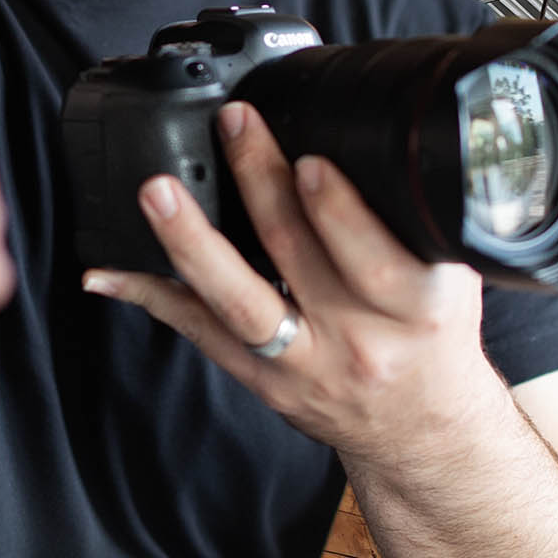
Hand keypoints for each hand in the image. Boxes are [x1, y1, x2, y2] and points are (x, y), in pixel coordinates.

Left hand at [79, 101, 506, 459]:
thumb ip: (417, 222)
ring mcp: (302, 363)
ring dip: (191, 241)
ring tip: (156, 193)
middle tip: (232, 125)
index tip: (310, 161)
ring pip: (238, 302)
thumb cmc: (433, 340)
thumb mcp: (452, 281)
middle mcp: (358, 340)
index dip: (341, 213)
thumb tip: (367, 136)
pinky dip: (150, 295)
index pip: (380, 262)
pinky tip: (105, 270)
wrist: (421, 431)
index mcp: (418, 311)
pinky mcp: (259, 378)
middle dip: (260, 184)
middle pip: (298, 258)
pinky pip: (197, 331)